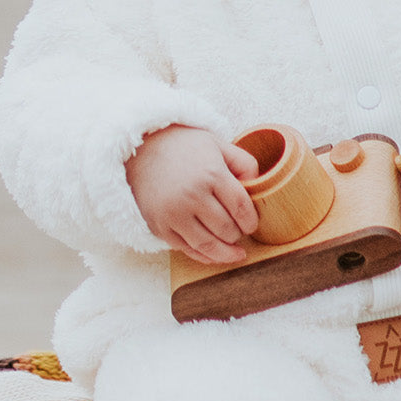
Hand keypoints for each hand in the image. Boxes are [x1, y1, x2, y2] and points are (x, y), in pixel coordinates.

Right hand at [125, 125, 258, 263]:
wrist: (141, 149)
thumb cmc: (184, 147)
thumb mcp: (218, 144)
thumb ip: (244, 163)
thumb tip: (258, 186)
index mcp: (211, 174)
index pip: (241, 208)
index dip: (251, 221)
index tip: (252, 224)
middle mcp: (192, 196)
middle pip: (227, 229)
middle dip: (238, 234)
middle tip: (240, 232)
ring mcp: (174, 214)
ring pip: (208, 245)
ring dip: (225, 252)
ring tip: (234, 251)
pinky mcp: (160, 227)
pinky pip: (187, 250)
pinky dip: (204, 255)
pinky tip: (214, 253)